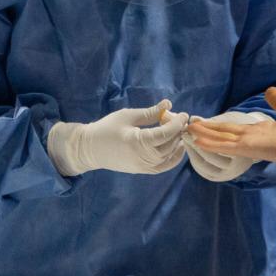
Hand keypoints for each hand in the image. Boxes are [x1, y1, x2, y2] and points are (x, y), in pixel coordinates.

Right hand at [47, 100, 188, 175]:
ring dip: (177, 143)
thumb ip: (150, 112)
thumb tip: (169, 104)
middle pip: (170, 145)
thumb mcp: (128, 116)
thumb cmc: (107, 128)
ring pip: (169, 156)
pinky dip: (174, 158)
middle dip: (178, 131)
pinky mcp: (142, 171)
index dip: (177, 123)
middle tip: (179, 120)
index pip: (166, 133)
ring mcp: (143, 166)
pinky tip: (177, 146)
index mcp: (138, 142)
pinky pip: (164, 166)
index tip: (184, 114)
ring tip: (177, 130)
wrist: (90, 149)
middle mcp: (143, 157)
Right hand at [188, 87, 275, 174]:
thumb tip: (270, 90)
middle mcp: (252, 138)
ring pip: (222, 138)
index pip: (237, 129)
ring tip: (189, 130)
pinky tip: (199, 141)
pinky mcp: (248, 147)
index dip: (222, 126)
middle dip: (208, 129)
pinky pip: (226, 145)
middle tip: (191, 126)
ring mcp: (249, 143)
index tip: (210, 123)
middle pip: (225, 133)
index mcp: (262, 132)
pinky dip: (212, 143)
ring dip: (205, 134)